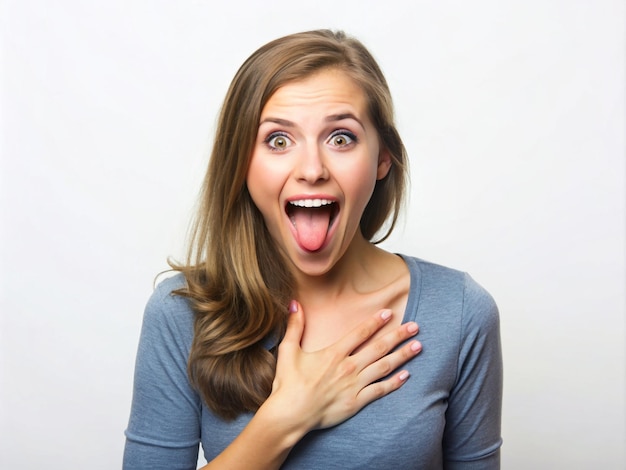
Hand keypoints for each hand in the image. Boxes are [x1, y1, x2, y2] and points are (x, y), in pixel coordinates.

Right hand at [269, 300, 420, 432]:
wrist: (290, 414)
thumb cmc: (288, 383)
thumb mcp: (288, 350)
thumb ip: (294, 325)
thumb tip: (295, 303)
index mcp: (334, 353)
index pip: (360, 333)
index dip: (376, 321)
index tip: (389, 312)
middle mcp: (348, 367)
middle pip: (379, 347)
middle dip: (399, 335)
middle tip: (416, 327)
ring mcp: (354, 385)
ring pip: (384, 367)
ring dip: (403, 355)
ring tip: (418, 346)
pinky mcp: (356, 402)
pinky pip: (380, 390)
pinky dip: (394, 383)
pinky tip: (406, 375)